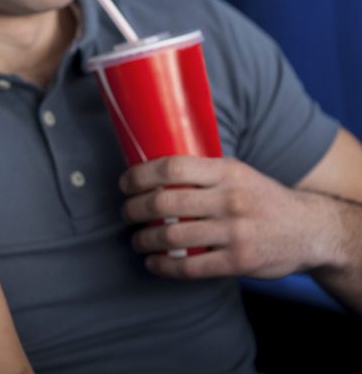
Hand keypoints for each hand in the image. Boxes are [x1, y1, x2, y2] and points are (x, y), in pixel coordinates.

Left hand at [120, 155, 323, 279]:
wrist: (310, 229)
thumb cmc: (261, 197)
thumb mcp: (238, 172)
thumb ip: (203, 172)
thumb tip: (152, 169)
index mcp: (227, 171)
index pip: (172, 168)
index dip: (140, 176)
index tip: (125, 183)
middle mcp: (230, 199)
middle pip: (164, 203)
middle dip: (134, 209)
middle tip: (126, 213)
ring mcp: (236, 232)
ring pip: (172, 237)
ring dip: (143, 239)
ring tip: (136, 239)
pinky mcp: (239, 261)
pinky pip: (190, 267)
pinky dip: (163, 266)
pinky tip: (153, 262)